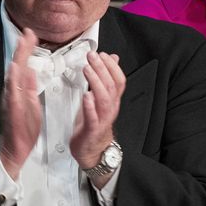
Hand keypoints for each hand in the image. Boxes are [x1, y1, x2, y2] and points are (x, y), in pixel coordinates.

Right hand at [0, 28, 40, 180]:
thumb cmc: (23, 127)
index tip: (31, 34)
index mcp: (20, 91)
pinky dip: (14, 85)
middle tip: (27, 33)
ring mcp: (11, 102)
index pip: (23, 66)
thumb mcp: (31, 103)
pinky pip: (13, 97)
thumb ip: (30, 87)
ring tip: (21, 47)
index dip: (27, 50)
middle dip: (22, 50)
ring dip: (17, 63)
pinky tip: (16, 74)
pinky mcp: (12, 113)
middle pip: (16, 68)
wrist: (15, 149)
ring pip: (12, 80)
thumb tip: (31, 70)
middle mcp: (13, 94)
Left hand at [70, 51, 125, 186]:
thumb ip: (106, 80)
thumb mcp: (101, 99)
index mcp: (112, 101)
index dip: (112, 66)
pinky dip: (90, 106)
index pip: (119, 80)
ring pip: (104, 99)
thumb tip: (113, 61)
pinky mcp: (92, 129)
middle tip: (92, 56)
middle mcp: (110, 108)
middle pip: (111, 86)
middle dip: (102, 68)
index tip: (102, 54)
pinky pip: (93, 117)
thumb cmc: (94, 124)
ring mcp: (102, 119)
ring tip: (88, 70)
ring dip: (96, 82)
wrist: (93, 150)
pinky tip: (86, 96)